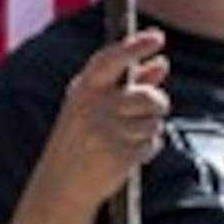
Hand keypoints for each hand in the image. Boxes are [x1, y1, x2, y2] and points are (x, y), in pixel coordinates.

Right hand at [36, 28, 168, 221]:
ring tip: (122, 140)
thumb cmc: (81, 141)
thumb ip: (131, 83)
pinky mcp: (119, 154)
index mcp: (82, 90)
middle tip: (150, 109)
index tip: (157, 38)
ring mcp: (105, 131)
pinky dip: (146, 150)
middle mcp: (92, 107)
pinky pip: (153, 144)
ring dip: (148, 130)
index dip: (134, 46)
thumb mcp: (96, 107)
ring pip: (154, 122)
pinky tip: (124, 157)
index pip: (110, 59)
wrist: (61, 186)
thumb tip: (162, 63)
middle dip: (157, 104)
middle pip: (149, 96)